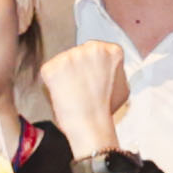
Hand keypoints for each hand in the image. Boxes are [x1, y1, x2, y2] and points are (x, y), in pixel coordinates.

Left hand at [45, 38, 128, 157]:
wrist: (91, 124)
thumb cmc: (105, 110)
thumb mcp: (123, 87)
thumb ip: (116, 72)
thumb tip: (109, 70)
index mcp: (111, 51)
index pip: (98, 52)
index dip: (93, 67)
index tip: (92, 79)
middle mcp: (91, 48)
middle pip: (80, 54)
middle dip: (78, 68)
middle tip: (82, 88)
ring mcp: (70, 55)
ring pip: (64, 62)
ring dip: (65, 75)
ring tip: (73, 93)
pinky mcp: (51, 66)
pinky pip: (49, 72)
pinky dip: (52, 83)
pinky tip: (63, 94)